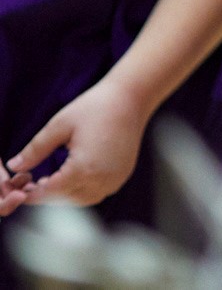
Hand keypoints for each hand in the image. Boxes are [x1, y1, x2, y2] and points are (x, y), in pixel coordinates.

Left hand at [0, 78, 148, 212]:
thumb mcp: (59, 125)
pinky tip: (71, 177)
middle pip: (64, 199)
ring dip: (63, 195)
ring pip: (81, 200)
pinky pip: (96, 193)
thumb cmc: (96, 108)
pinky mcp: (122, 175)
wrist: (132, 98)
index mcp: (84, 168)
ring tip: (49, 181)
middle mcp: (102, 179)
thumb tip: (14, 166)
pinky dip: (81, 190)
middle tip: (29, 185)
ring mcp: (115, 179)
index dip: (31, 193)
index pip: (50, 192)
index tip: (18, 190)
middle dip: (45, 195)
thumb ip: (35, 149)